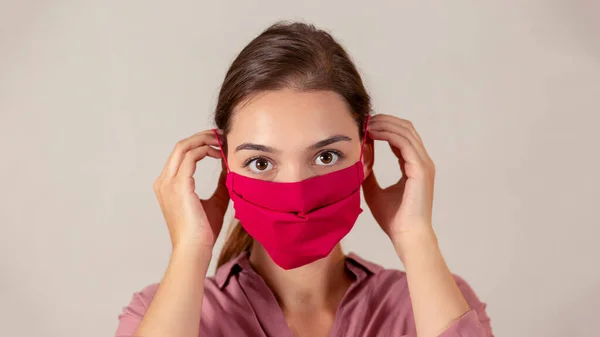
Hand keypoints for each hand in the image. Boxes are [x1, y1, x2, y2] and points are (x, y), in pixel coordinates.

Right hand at [153, 130, 229, 250]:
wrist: (194, 249)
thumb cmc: (203, 232)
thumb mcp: (216, 201)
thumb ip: (221, 183)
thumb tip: (230, 166)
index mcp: (168, 185)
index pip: (182, 155)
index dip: (200, 144)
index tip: (220, 143)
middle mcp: (164, 181)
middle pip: (181, 146)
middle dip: (203, 137)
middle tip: (222, 135)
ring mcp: (169, 183)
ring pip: (184, 147)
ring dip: (205, 140)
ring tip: (222, 141)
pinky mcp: (178, 185)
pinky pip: (191, 156)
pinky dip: (206, 150)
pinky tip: (221, 154)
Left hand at [362, 114, 435, 247]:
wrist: (406, 236)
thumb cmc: (394, 219)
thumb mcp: (374, 191)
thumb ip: (369, 172)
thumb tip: (358, 156)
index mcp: (414, 166)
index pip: (401, 137)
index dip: (384, 128)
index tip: (364, 125)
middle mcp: (422, 162)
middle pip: (406, 128)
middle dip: (384, 120)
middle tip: (364, 119)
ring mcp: (424, 165)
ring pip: (406, 131)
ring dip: (385, 124)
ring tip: (366, 124)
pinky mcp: (421, 170)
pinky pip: (405, 143)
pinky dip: (388, 134)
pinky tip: (372, 134)